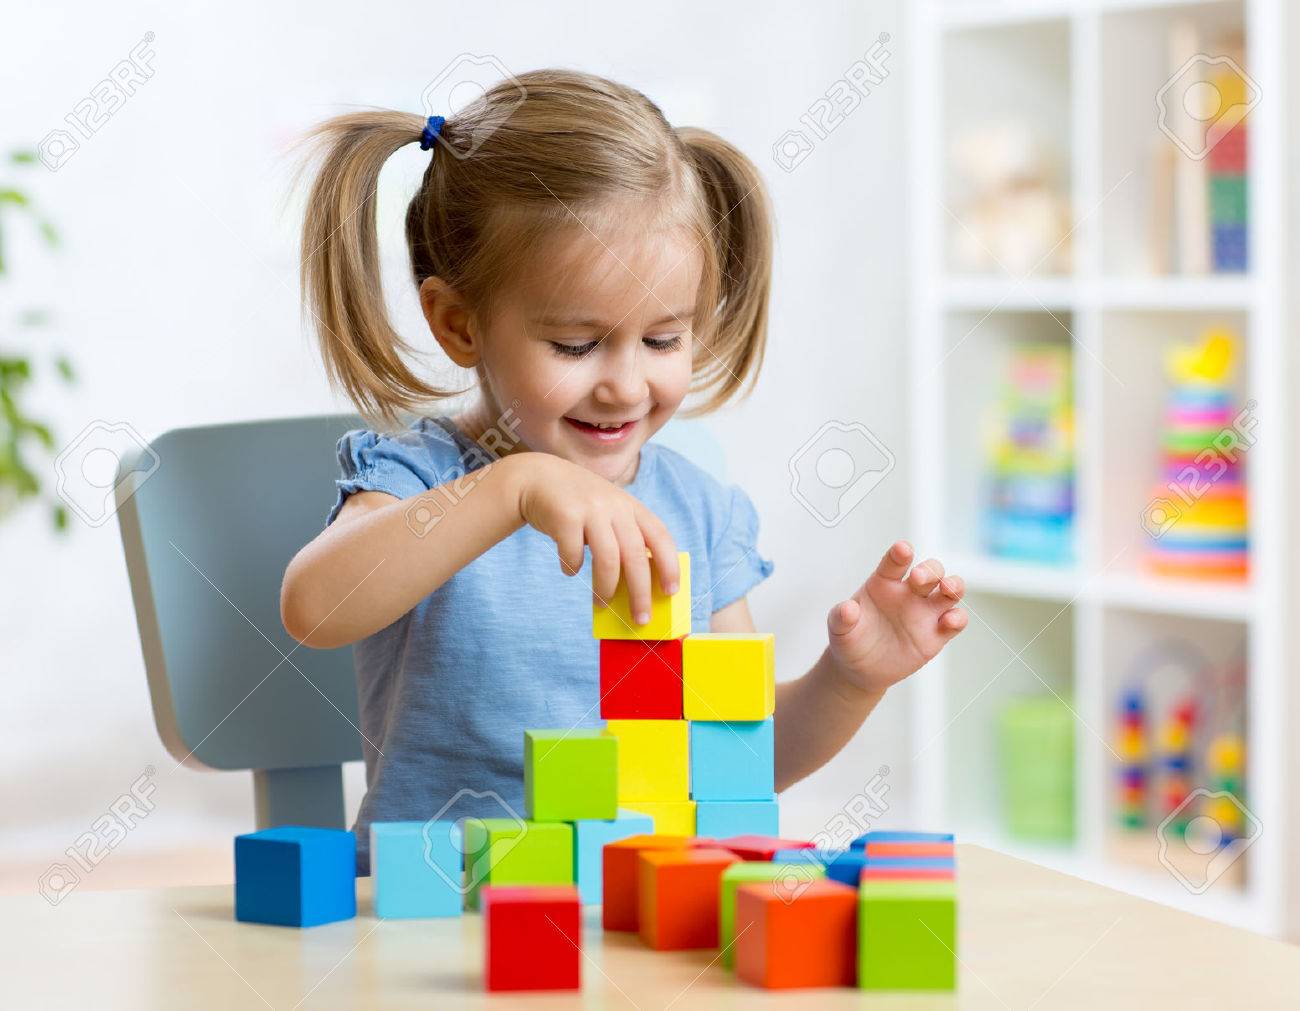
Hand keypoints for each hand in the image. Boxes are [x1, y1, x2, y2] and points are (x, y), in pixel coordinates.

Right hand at [508, 453, 678, 624]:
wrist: (535, 478)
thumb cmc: (576, 506)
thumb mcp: (607, 510)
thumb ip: (623, 536)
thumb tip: (638, 586)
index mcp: (631, 505)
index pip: (660, 536)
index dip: (669, 565)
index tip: (671, 591)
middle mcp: (615, 505)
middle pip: (636, 556)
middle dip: (641, 593)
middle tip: (640, 618)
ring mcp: (590, 508)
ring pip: (608, 560)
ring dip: (606, 588)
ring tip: (601, 604)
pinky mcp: (565, 515)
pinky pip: (574, 554)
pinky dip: (572, 568)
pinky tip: (569, 570)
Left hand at [824, 540, 966, 695]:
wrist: (859, 669)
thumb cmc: (850, 640)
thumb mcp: (839, 629)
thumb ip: (841, 617)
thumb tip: (848, 609)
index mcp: (884, 583)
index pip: (895, 563)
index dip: (900, 554)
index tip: (903, 550)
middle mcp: (909, 593)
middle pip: (930, 571)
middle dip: (929, 570)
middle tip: (918, 578)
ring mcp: (925, 612)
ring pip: (950, 590)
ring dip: (954, 585)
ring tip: (947, 588)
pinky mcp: (936, 635)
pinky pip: (955, 621)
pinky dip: (957, 618)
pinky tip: (949, 620)